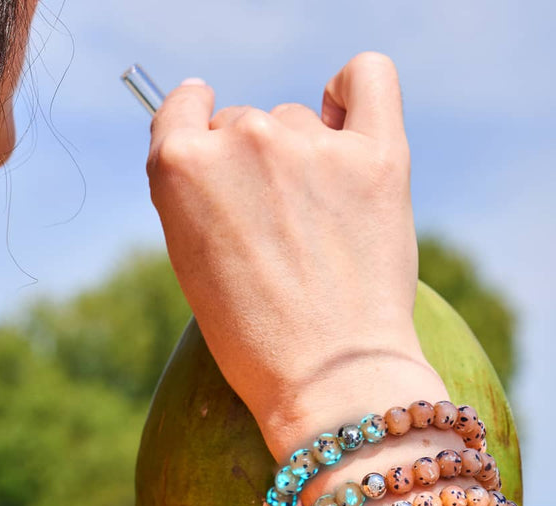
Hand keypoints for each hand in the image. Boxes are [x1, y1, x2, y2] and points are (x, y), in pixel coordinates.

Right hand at [147, 53, 439, 458]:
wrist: (328, 380)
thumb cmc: (258, 339)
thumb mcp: (194, 262)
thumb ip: (198, 194)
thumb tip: (223, 144)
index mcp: (179, 166)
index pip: (184, 108)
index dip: (201, 128)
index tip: (218, 146)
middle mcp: (240, 138)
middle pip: (247, 123)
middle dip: (260, 167)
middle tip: (285, 231)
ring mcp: (309, 143)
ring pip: (302, 120)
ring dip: (309, 158)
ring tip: (326, 229)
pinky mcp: (377, 154)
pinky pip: (367, 76)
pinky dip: (356, 92)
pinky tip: (353, 130)